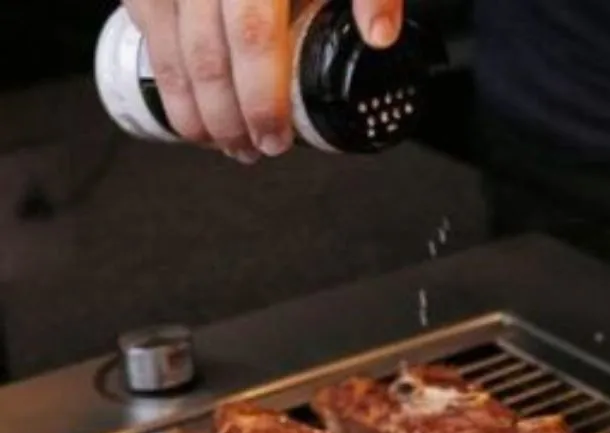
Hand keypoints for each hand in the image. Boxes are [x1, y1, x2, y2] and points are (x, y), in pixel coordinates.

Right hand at [121, 0, 404, 160]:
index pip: (254, 38)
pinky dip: (163, 69)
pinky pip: (145, 21)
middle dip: (227, 116)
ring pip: (166, 42)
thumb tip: (381, 37)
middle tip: (250, 152)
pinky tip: (184, 103)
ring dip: (189, 104)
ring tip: (216, 142)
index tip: (275, 138)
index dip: (262, 98)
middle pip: (206, 52)